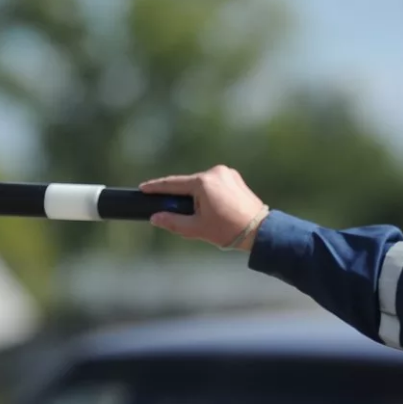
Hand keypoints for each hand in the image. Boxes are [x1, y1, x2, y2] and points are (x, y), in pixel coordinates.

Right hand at [140, 165, 267, 250]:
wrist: (259, 230)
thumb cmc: (228, 230)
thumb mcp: (196, 229)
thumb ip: (172, 222)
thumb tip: (155, 218)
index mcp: (204, 182)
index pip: (173, 183)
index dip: (156, 187)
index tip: (143, 188)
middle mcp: (215, 172)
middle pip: (189, 184)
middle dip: (181, 197)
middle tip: (179, 213)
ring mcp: (227, 173)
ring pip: (202, 184)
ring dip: (197, 196)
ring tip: (205, 216)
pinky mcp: (235, 178)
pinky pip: (215, 184)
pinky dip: (209, 194)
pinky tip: (214, 209)